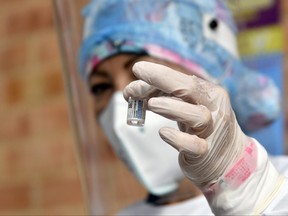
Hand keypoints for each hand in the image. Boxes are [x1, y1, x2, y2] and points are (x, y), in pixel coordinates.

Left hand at [123, 61, 247, 188]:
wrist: (229, 160)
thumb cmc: (201, 129)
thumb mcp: (187, 109)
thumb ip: (165, 98)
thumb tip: (133, 90)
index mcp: (209, 95)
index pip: (183, 80)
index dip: (159, 74)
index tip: (137, 69)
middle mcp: (214, 110)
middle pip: (192, 89)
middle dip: (163, 79)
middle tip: (139, 74)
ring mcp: (212, 132)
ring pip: (198, 116)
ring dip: (171, 107)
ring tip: (150, 104)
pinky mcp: (206, 153)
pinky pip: (194, 145)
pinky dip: (178, 137)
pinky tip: (163, 132)